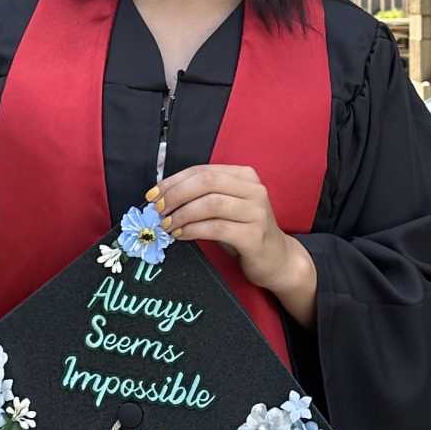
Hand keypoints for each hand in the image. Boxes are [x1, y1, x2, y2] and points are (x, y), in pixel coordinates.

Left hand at [150, 163, 318, 327]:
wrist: (277, 259)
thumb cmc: (244, 231)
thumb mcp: (225, 208)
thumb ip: (202, 197)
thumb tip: (163, 198)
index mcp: (244, 176)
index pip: (203, 170)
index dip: (174, 181)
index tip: (153, 195)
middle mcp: (254, 190)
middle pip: (207, 182)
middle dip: (176, 194)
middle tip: (158, 209)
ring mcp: (257, 212)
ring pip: (211, 204)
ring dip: (182, 214)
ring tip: (166, 225)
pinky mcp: (254, 235)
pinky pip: (217, 228)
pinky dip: (193, 230)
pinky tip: (181, 235)